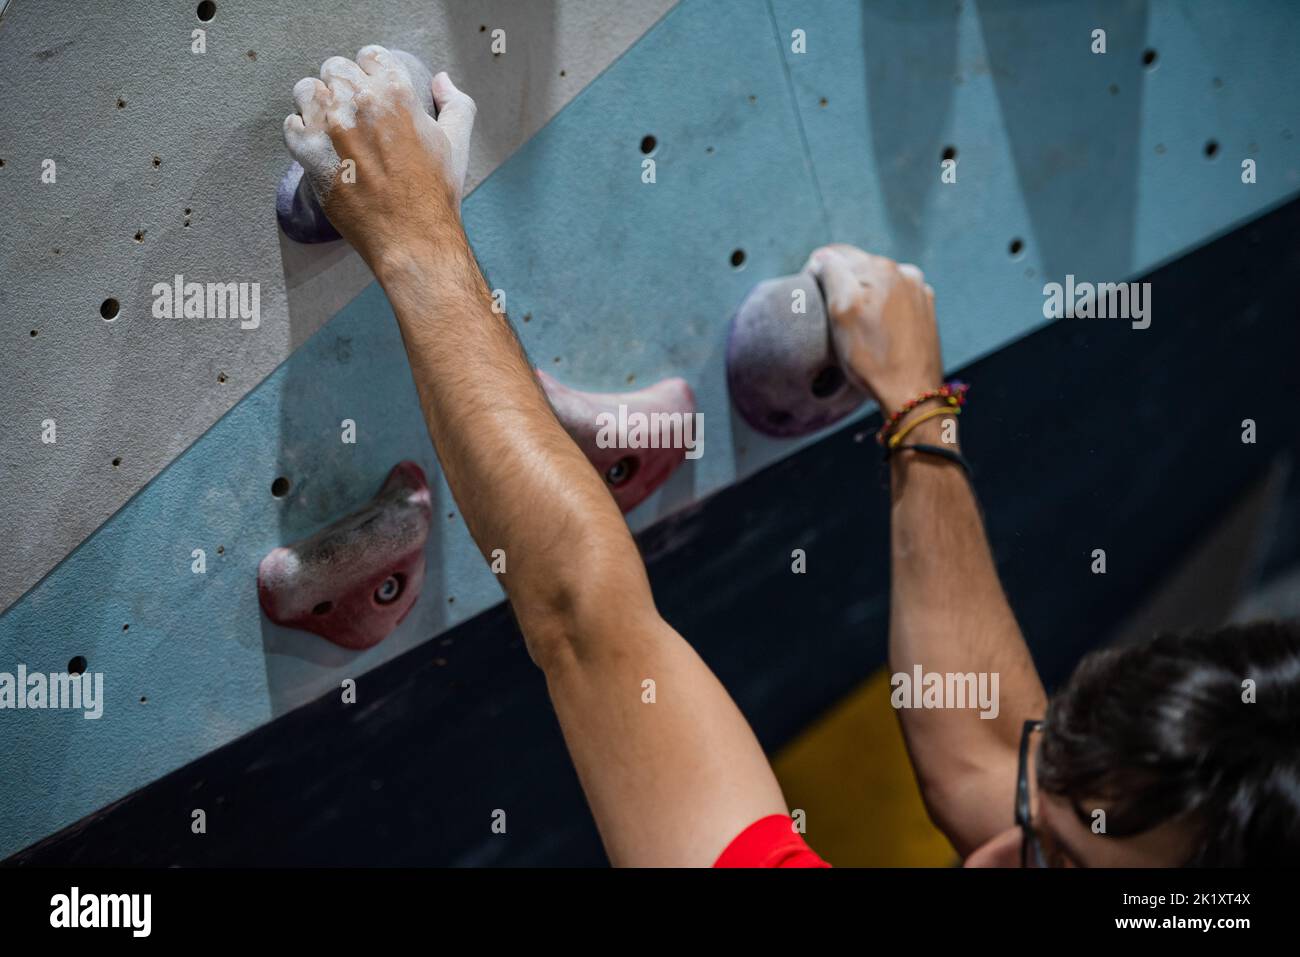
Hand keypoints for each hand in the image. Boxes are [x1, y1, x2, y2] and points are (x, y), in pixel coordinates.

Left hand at [282, 45, 475, 268]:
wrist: (412, 238)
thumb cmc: (435, 194)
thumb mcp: (458, 143)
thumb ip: (455, 103)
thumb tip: (441, 80)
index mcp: (395, 92)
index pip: (370, 56)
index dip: (372, 71)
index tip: (372, 88)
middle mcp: (358, 102)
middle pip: (336, 69)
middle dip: (344, 85)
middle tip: (353, 110)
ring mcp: (330, 127)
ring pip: (307, 90)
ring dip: (317, 102)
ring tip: (330, 123)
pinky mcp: (309, 154)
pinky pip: (291, 125)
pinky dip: (301, 131)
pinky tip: (317, 144)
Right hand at [807, 244, 942, 418]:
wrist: (911, 393)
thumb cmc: (872, 357)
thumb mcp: (841, 312)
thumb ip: (831, 274)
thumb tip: (822, 256)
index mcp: (881, 268)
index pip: (836, 255)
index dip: (816, 272)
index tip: (808, 297)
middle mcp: (905, 272)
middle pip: (859, 267)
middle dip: (841, 284)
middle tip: (830, 317)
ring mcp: (919, 291)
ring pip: (878, 283)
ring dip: (862, 295)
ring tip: (853, 326)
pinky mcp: (926, 310)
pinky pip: (895, 298)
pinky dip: (881, 307)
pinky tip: (876, 329)